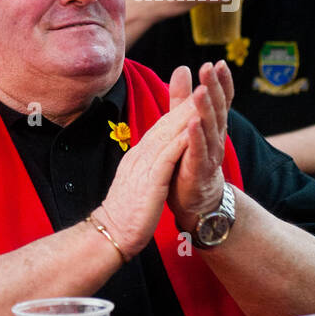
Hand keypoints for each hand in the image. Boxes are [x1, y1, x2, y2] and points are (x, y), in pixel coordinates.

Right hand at [98, 91, 197, 257]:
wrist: (110, 233)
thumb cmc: (124, 213)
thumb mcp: (136, 182)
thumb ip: (144, 167)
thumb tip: (151, 159)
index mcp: (139, 156)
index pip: (161, 128)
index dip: (177, 110)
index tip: (194, 94)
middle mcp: (141, 155)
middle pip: (166, 124)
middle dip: (185, 103)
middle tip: (204, 82)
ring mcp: (144, 166)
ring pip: (168, 134)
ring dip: (186, 113)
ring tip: (203, 95)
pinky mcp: (150, 180)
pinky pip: (168, 156)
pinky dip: (181, 139)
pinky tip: (193, 127)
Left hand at [166, 62, 234, 234]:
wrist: (194, 201)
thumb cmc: (189, 159)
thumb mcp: (185, 124)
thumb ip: (182, 98)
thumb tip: (183, 68)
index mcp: (213, 125)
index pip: (220, 99)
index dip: (221, 82)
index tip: (217, 62)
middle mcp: (216, 137)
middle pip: (217, 109)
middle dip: (214, 88)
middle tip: (210, 68)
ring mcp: (209, 155)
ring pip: (210, 129)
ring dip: (206, 109)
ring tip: (201, 90)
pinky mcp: (198, 171)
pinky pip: (198, 153)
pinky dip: (195, 138)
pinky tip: (192, 124)